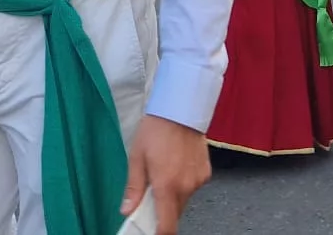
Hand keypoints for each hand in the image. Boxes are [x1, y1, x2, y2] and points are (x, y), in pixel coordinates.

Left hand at [121, 116, 211, 234]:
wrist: (180, 109)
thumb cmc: (156, 130)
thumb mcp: (136, 158)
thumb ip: (133, 188)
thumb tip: (127, 210)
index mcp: (166, 186)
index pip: (166, 226)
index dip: (158, 233)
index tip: (150, 231)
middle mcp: (185, 187)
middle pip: (174, 214)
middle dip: (162, 211)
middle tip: (150, 196)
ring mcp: (198, 181)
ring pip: (183, 200)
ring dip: (172, 196)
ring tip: (162, 173)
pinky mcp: (206, 173)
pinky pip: (192, 187)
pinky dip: (183, 184)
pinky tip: (176, 166)